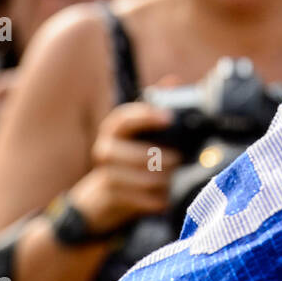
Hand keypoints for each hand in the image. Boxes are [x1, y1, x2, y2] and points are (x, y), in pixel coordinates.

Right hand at [66, 102, 182, 236]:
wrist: (102, 199)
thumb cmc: (130, 159)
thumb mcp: (141, 132)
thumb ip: (156, 107)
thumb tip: (174, 80)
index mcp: (114, 129)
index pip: (124, 117)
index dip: (145, 115)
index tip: (168, 117)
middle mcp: (105, 149)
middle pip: (135, 153)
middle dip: (161, 158)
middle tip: (179, 159)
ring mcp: (106, 175)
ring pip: (142, 178)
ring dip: (163, 180)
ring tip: (174, 179)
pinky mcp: (111, 198)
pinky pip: (140, 200)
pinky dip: (157, 200)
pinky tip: (166, 198)